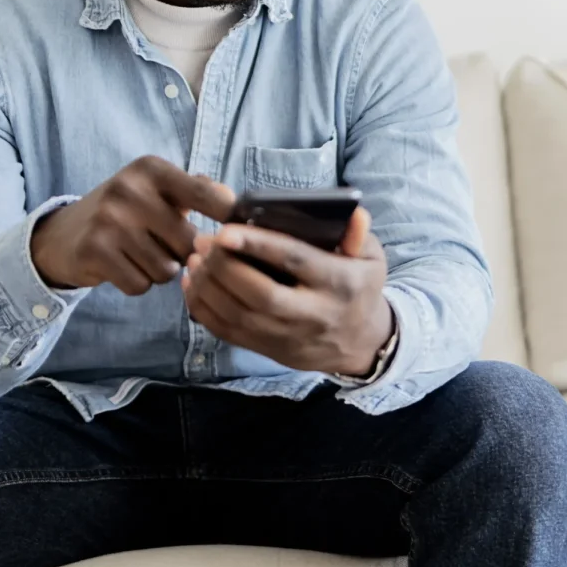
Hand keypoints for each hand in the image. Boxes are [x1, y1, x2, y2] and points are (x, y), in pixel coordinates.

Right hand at [31, 155, 234, 293]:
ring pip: (166, 269)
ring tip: (140, 254)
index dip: (228, 217)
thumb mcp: (158, 190)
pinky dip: (137, 283)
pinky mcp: (93, 250)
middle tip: (163, 246)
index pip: (207, 194)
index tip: (237, 230)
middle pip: (188, 243)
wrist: (63, 234)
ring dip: (159, 270)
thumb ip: (198, 191)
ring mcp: (109, 220)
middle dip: (183, 254)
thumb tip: (233, 200)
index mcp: (152, 169)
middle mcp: (130, 189)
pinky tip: (122, 266)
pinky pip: (140, 284)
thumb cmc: (128, 212)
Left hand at [181, 207, 394, 375]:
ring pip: (240, 316)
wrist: (361, 342)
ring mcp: (290, 337)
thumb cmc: (360, 287)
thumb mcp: (371, 258)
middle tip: (204, 241)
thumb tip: (354, 215)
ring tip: (195, 258)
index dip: (259, 245)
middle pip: (262, 294)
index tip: (225, 230)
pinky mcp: (270, 351)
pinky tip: (194, 284)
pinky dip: (205, 310)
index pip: (295, 262)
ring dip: (210, 287)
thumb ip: (358, 235)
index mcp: (339, 283)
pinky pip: (229, 333)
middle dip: (226, 267)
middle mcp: (314, 314)